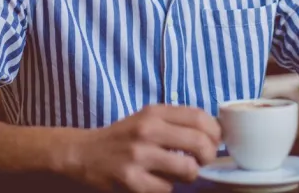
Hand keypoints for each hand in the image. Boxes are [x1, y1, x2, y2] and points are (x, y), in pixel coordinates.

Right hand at [69, 104, 220, 192]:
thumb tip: (214, 133)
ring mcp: (139, 156)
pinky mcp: (131, 181)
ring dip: (188, 175)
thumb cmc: (122, 137)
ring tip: (179, 173)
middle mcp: (147, 130)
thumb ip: (176, 122)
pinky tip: (155, 181)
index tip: (215, 141)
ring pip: (188, 170)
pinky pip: (167, 189)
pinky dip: (165, 188)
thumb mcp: (146, 118)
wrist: (83, 153)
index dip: (215, 132)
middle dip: (208, 156)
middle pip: (199, 143)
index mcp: (154, 112)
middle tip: (203, 161)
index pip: (200, 117)